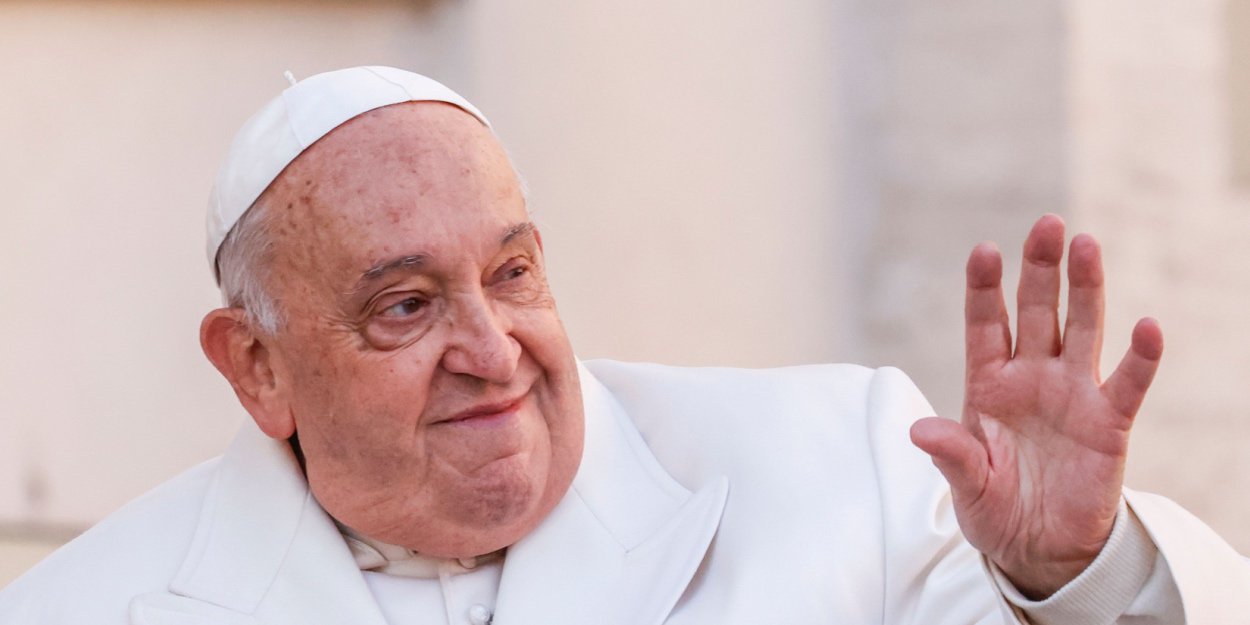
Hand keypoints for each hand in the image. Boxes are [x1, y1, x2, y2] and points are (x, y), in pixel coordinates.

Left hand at [909, 214, 1163, 598]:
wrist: (1038, 549)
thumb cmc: (994, 507)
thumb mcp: (965, 484)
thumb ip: (950, 455)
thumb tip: (919, 431)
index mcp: (987, 384)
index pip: (985, 325)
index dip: (985, 288)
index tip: (984, 250)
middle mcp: (1031, 378)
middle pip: (1036, 312)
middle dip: (1040, 269)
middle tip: (1047, 224)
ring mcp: (1072, 395)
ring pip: (1082, 330)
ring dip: (1086, 290)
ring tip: (1087, 246)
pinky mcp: (1109, 424)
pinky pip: (1128, 384)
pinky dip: (1140, 358)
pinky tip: (1148, 326)